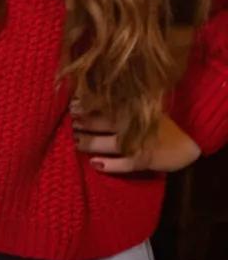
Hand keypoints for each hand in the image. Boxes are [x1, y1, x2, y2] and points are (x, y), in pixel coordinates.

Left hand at [73, 108, 200, 174]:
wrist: (189, 137)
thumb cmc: (162, 118)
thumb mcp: (142, 104)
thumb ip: (121, 100)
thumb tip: (92, 93)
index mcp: (130, 107)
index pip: (100, 104)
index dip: (83, 105)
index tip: (70, 104)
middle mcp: (131, 124)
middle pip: (98, 123)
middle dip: (81, 124)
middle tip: (70, 124)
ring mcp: (136, 144)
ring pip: (106, 144)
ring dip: (89, 143)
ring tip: (76, 142)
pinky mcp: (143, 161)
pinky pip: (123, 165)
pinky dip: (108, 165)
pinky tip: (95, 164)